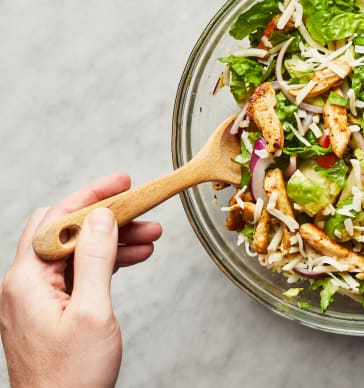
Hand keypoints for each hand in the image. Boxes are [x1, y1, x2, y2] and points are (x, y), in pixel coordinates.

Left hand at [0, 174, 162, 386]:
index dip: (93, 196)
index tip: (123, 183)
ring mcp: (35, 298)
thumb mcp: (92, 312)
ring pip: (76, 252)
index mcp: (26, 279)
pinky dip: (105, 263)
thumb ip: (96, 259)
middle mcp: (24, 283)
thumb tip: (101, 217)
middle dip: (107, 217)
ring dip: (112, 241)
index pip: (58, 219)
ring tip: (151, 239)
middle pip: (67, 232)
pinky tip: (133, 259)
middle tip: (142, 210)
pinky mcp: (48, 311)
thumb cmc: (72, 376)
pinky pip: (77, 274)